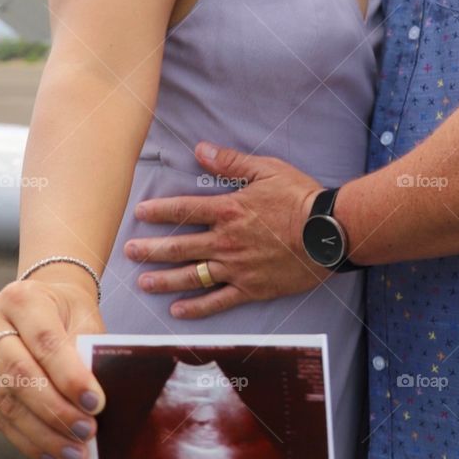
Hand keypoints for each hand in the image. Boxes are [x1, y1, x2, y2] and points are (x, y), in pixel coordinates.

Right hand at [0, 277, 106, 458]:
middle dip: (56, 411)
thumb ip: (87, 353)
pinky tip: (52, 454)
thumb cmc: (67, 311)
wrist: (40, 302)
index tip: (96, 404)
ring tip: (74, 453)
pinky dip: (27, 440)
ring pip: (6, 402)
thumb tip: (96, 404)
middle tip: (86, 433)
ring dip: (43, 434)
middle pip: (19, 374)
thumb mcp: (84, 318)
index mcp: (21, 299)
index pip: (45, 342)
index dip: (70, 377)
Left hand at [125, 142, 329, 317]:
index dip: (158, 212)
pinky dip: (196, 307)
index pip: (183, 210)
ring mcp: (237, 268)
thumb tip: (201, 149)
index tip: (139, 214)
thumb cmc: (301, 198)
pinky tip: (177, 309)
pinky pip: (218, 301)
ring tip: (144, 282)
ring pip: (192, 275)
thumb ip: (231, 162)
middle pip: (180, 246)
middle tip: (129, 252)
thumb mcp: (267, 170)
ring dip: (164, 279)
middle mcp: (226, 241)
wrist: (330, 233)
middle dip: (151, 249)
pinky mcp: (251, 288)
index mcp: (228, 210)